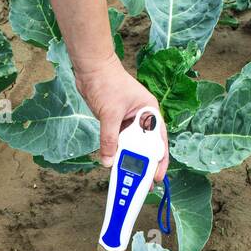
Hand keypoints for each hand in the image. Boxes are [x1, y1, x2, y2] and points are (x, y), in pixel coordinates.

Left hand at [74, 55, 169, 181]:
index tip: (156, 176)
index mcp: (150, 112)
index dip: (159, 161)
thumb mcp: (109, 113)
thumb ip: (109, 139)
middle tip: (143, 183)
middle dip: (145, 165)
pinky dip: (118, 152)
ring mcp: (130, 120)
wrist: (91, 67)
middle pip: (146, 146)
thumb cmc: (106, 82)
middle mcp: (142, 117)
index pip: (159, 141)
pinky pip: (120, 141)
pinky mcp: (117, 122)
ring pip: (132, 145)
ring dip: (130, 160)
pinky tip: (116, 163)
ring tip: (129, 178)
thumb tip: (108, 161)